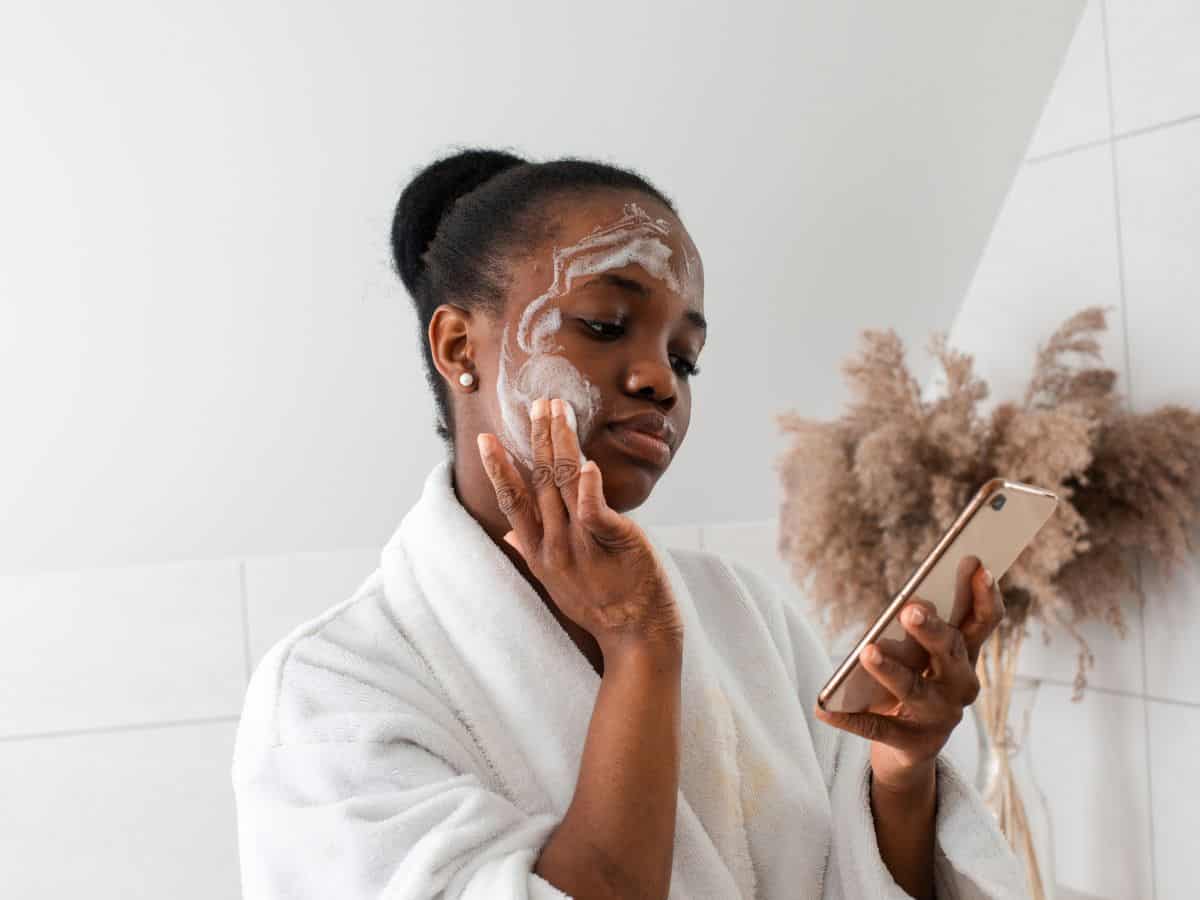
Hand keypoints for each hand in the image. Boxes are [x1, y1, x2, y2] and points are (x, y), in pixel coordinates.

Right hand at [477, 397, 684, 654]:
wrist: (636, 640)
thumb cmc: (599, 607)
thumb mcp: (557, 582)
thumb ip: (529, 551)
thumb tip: (506, 533)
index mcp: (540, 553)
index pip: (513, 503)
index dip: (499, 469)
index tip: (487, 440)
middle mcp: (556, 546)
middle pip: (541, 482)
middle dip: (538, 439)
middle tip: (537, 404)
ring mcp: (583, 545)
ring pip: (567, 485)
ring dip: (561, 444)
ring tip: (558, 411)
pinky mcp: (615, 544)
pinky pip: (597, 512)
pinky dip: (592, 487)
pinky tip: (589, 462)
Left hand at [814, 561, 1005, 789]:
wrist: (910, 748)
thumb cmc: (915, 683)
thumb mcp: (923, 654)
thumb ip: (923, 628)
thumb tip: (916, 604)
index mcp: (965, 655)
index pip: (983, 622)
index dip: (985, 595)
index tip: (980, 565)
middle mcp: (960, 685)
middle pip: (949, 651)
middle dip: (930, 629)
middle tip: (910, 609)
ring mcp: (939, 716)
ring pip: (913, 690)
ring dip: (890, 670)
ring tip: (866, 651)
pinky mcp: (912, 743)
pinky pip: (877, 727)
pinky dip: (849, 719)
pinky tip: (823, 709)